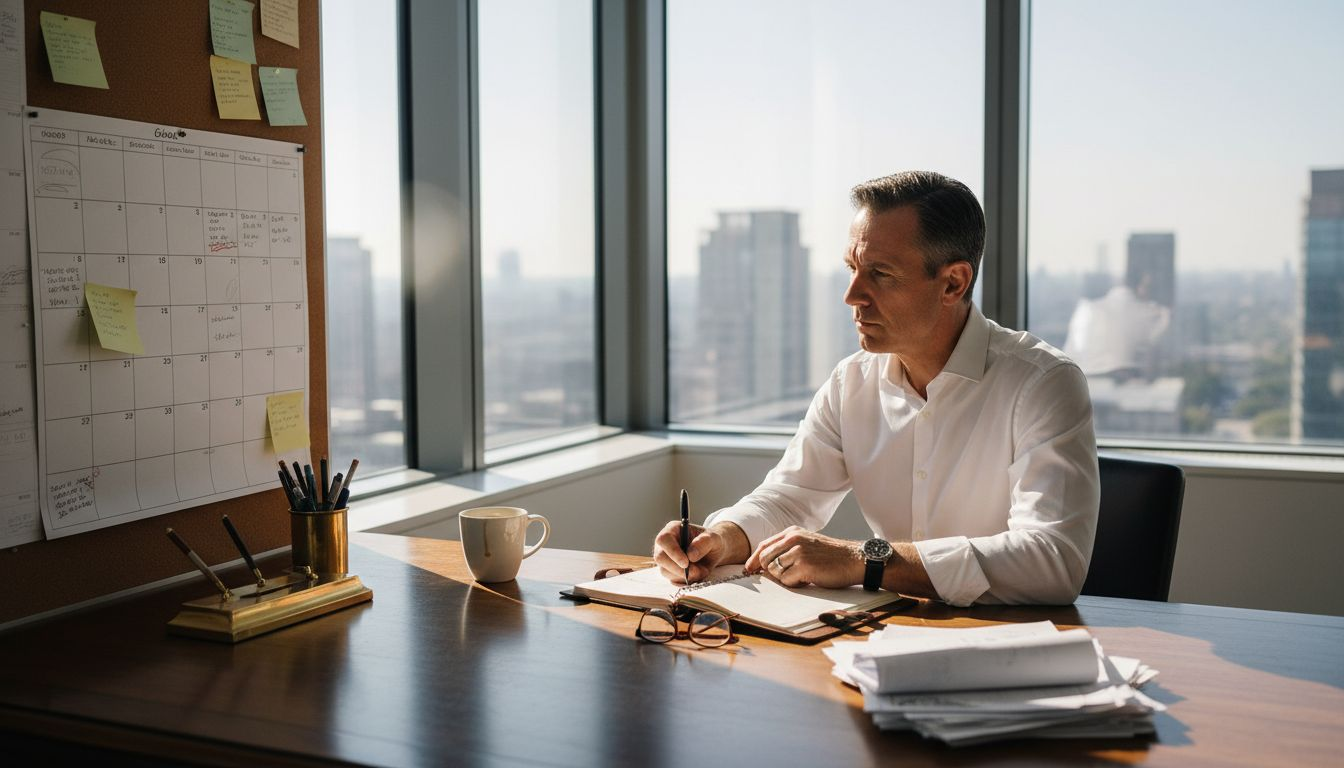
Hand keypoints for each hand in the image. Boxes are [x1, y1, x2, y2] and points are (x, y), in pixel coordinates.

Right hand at [652, 520, 741, 583]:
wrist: (713, 552)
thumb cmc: (711, 541)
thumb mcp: (713, 538)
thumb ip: (704, 543)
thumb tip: (690, 555)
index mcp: (673, 530)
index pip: (664, 540)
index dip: (672, 552)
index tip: (686, 563)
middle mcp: (665, 544)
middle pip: (660, 558)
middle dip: (678, 568)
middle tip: (696, 571)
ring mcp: (665, 558)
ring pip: (665, 571)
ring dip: (684, 576)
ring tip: (701, 571)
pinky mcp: (669, 571)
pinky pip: (672, 580)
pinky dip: (685, 581)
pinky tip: (696, 575)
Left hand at [744, 526, 864, 589]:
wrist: (854, 559)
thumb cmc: (831, 555)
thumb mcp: (807, 543)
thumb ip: (787, 548)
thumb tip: (763, 565)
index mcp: (792, 532)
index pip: (764, 545)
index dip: (754, 559)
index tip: (750, 569)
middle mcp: (793, 539)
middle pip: (765, 559)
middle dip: (770, 572)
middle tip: (786, 577)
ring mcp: (798, 551)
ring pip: (774, 571)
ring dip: (784, 578)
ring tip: (801, 576)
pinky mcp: (804, 566)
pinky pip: (786, 580)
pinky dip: (794, 584)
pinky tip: (807, 580)